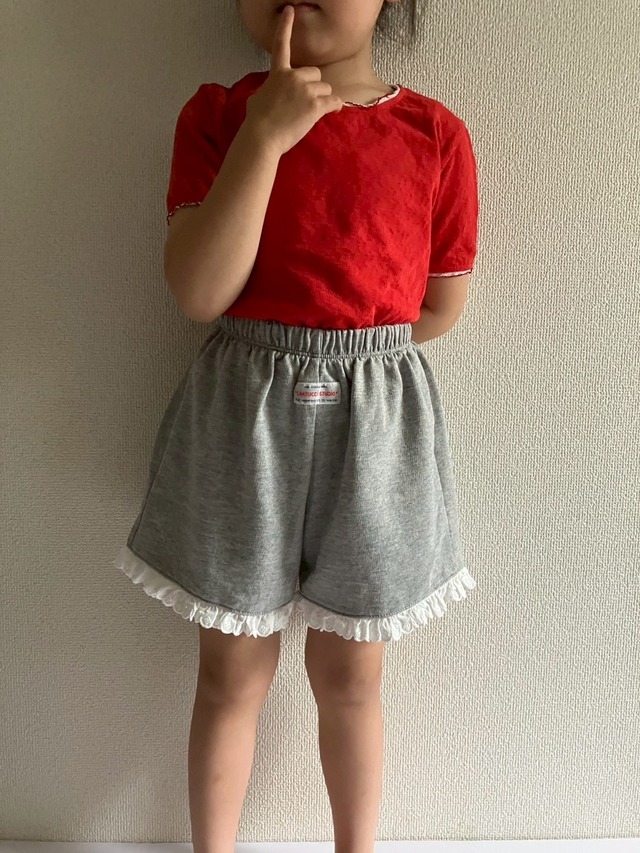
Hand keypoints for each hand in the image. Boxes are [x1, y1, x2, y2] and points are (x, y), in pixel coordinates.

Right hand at [244, 4, 342, 155]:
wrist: (262, 137)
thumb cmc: (256, 122)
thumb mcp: (258, 98)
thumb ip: (270, 89)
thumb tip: (269, 95)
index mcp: (278, 73)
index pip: (282, 46)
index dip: (285, 26)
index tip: (289, 11)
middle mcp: (293, 77)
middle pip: (315, 74)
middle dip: (314, 86)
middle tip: (305, 103)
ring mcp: (306, 90)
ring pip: (325, 88)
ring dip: (322, 99)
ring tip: (310, 113)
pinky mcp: (315, 106)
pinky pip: (334, 101)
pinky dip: (335, 107)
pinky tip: (331, 111)